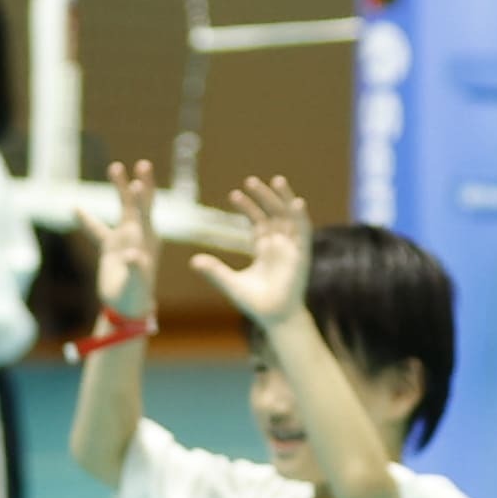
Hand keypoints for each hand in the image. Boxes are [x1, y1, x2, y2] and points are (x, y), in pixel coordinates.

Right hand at [92, 159, 161, 315]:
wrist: (128, 308)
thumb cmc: (136, 296)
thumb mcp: (137, 283)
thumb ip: (136, 269)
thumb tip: (132, 256)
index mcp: (146, 240)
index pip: (146, 212)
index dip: (143, 197)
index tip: (138, 182)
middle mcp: (138, 235)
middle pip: (140, 204)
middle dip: (142, 183)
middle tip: (143, 164)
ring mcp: (124, 238)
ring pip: (123, 209)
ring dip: (120, 188)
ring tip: (115, 166)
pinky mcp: (111, 247)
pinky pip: (96, 230)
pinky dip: (86, 220)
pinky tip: (74, 208)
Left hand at [190, 176, 310, 328]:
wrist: (274, 318)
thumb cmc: (255, 303)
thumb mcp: (230, 283)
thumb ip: (214, 270)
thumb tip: (193, 261)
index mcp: (264, 249)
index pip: (257, 221)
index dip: (247, 207)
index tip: (234, 194)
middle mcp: (279, 245)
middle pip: (272, 213)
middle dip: (263, 196)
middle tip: (250, 180)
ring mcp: (291, 248)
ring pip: (288, 216)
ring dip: (284, 198)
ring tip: (277, 179)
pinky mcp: (301, 255)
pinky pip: (303, 232)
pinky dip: (301, 217)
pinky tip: (297, 202)